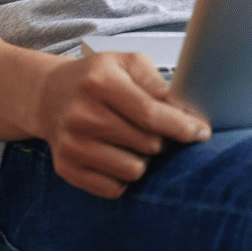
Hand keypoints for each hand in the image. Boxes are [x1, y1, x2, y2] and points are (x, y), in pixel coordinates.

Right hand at [32, 51, 210, 198]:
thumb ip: (157, 82)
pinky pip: (114, 188)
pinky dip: (124, 176)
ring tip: (135, 140)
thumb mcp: (127, 63)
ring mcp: (72, 145)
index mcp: (100, 83)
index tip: (201, 132)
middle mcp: (82, 116)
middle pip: (148, 144)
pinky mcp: (66, 168)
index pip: (151, 115)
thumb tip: (184, 109)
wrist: (49, 95)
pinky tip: (119, 154)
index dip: (183, 127)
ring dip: (144, 159)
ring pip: (134, 170)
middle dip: (164, 139)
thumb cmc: (96, 77)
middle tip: (159, 129)